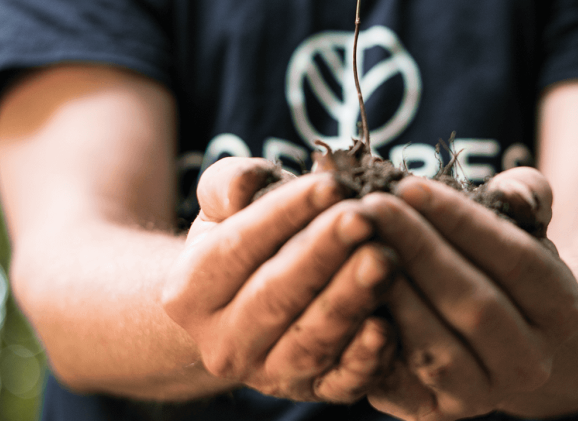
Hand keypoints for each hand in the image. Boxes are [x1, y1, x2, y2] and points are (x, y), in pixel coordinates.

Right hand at [161, 157, 398, 402]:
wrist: (245, 309)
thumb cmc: (243, 240)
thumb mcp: (222, 206)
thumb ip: (228, 183)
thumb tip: (247, 185)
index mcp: (189, 293)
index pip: (239, 247)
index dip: (286, 213)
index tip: (331, 184)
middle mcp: (222, 344)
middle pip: (275, 297)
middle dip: (322, 255)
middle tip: (363, 219)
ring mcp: (267, 376)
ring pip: (310, 342)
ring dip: (349, 300)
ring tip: (384, 258)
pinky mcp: (311, 394)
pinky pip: (340, 383)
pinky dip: (365, 359)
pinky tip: (388, 326)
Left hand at [360, 167, 577, 419]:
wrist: (497, 332)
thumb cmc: (501, 261)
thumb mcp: (523, 222)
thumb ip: (526, 194)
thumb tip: (515, 194)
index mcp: (562, 309)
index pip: (515, 258)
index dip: (460, 221)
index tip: (408, 186)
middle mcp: (531, 362)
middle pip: (474, 304)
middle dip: (418, 250)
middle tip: (371, 208)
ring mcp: (485, 394)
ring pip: (436, 348)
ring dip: (394, 294)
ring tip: (356, 246)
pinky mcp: (435, 412)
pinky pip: (399, 383)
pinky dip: (372, 342)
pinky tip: (346, 295)